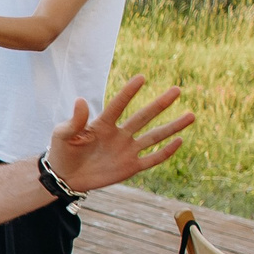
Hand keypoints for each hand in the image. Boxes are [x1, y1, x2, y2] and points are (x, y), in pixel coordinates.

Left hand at [44, 75, 193, 190]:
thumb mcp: (63, 134)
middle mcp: (119, 134)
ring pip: (154, 136)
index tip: (141, 77)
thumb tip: (81, 100)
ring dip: (172, 127)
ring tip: (191, 115)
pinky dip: (165, 152)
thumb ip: (74, 120)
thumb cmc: (62, 151)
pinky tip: (180, 141)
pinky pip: (152, 159)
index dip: (129, 92)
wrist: (65, 176)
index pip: (119, 105)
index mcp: (102, 123)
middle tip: (177, 90)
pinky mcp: (131, 167)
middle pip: (144, 116)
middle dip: (160, 104)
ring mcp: (127, 150)